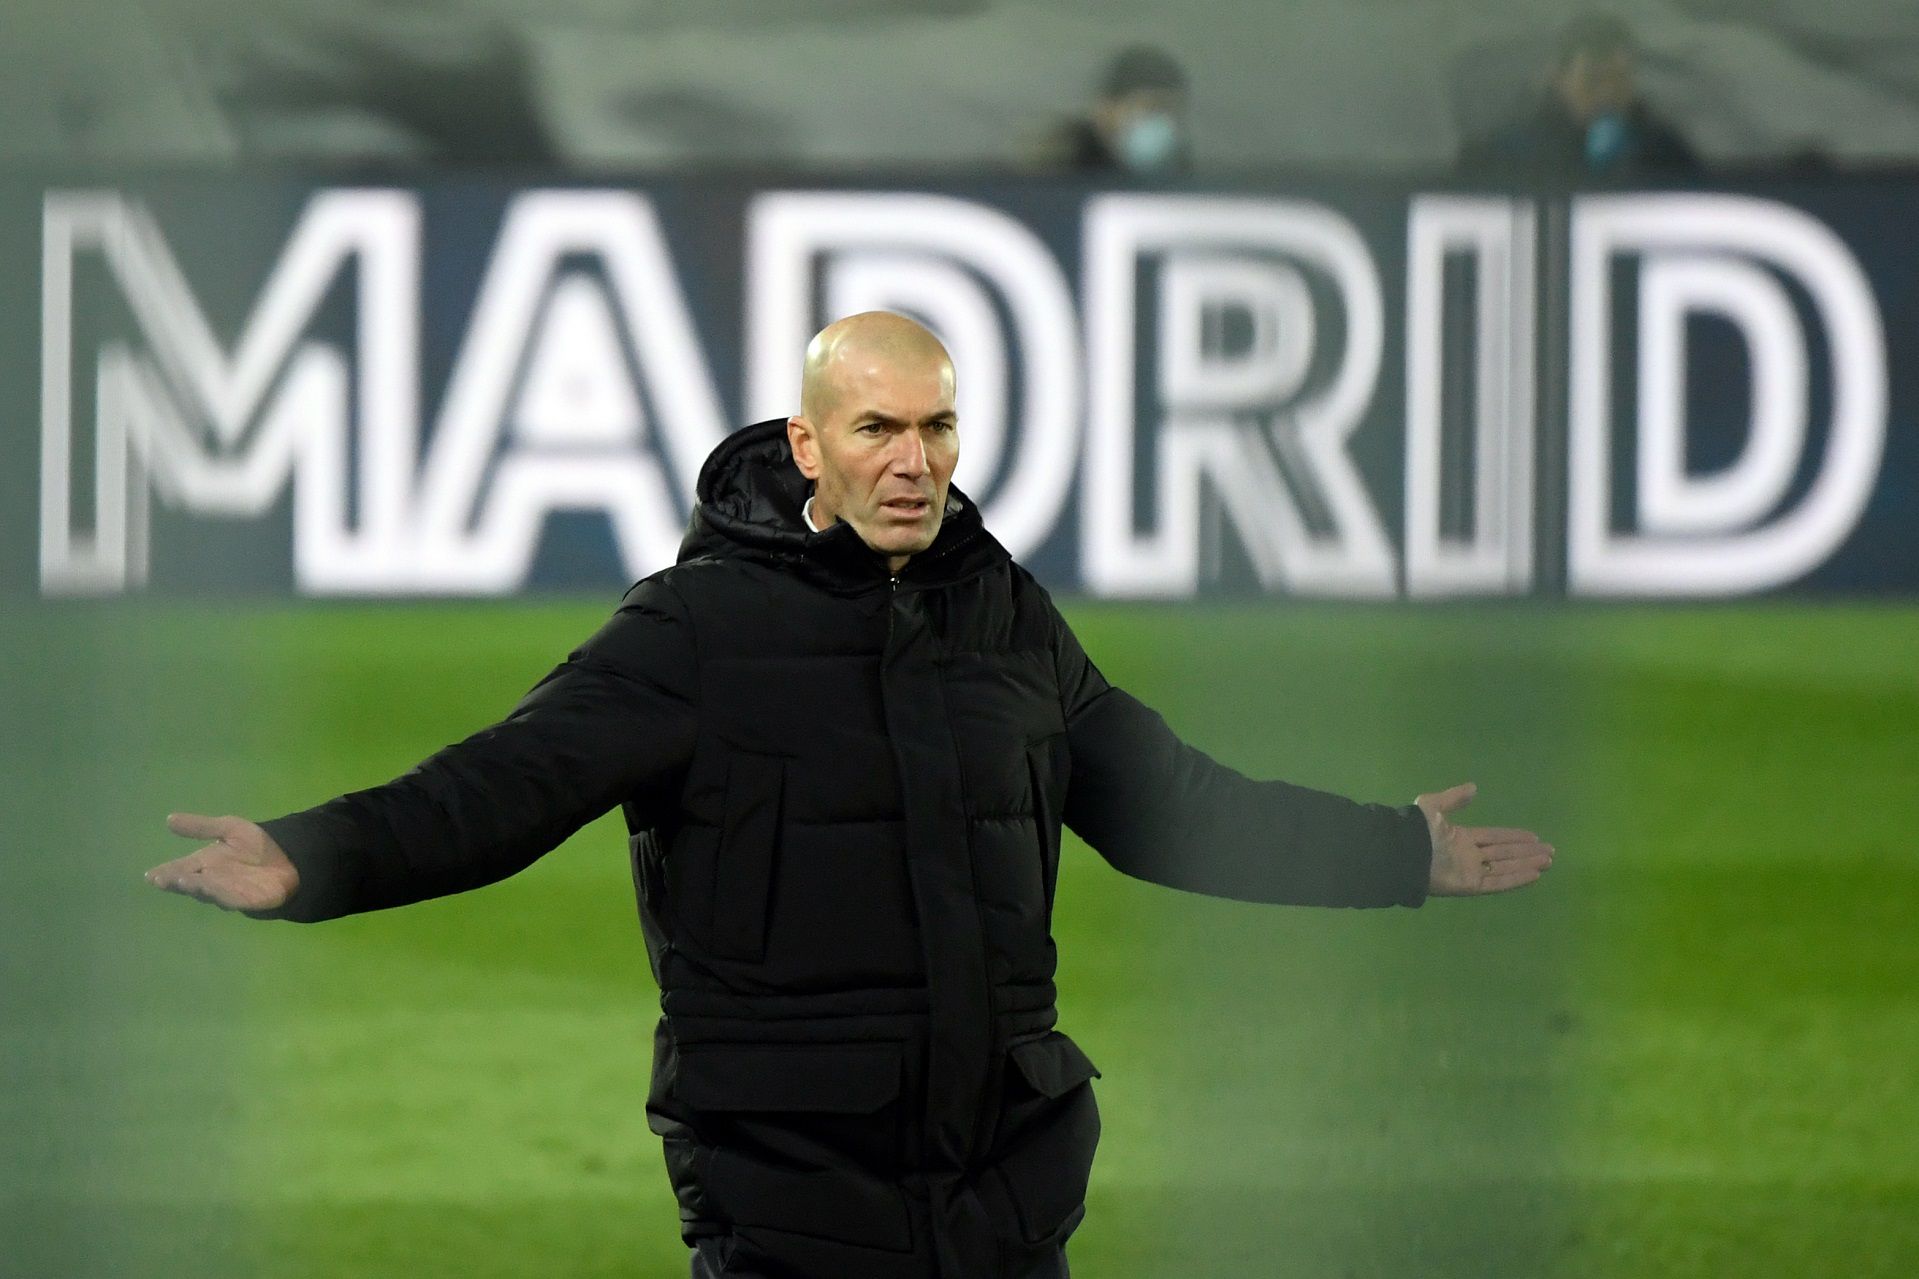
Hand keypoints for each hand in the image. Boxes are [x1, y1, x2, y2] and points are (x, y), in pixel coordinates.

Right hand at [145, 813, 298, 912]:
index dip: (165, 873)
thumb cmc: (256, 846)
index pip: (179, 869)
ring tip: (183, 879)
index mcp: (203, 864)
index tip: (150, 875)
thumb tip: (169, 819)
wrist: (289, 856)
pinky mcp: (246, 900)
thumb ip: (201, 827)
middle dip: (177, 881)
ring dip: (196, 886)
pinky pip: (230, 897)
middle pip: (190, 883)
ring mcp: (227, 892)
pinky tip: (210, 884)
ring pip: (208, 891)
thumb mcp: (229, 829)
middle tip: (164, 879)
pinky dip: (219, 891)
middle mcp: (211, 881)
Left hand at [1415, 783, 1553, 896]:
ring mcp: (1470, 872)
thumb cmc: (1416, 831)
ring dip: (1527, 864)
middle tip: (1550, 851)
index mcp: (1460, 838)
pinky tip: (1535, 874)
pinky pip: (1498, 883)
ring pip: (1505, 867)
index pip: (1494, 838)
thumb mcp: (1433, 806)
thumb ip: (1454, 798)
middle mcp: (1469, 855)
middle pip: (1504, 853)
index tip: (1534, 837)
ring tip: (1549, 861)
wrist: (1403, 853)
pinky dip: (1516, 878)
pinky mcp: (1470, 886)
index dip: (1513, 837)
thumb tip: (1474, 788)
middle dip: (1527, 852)